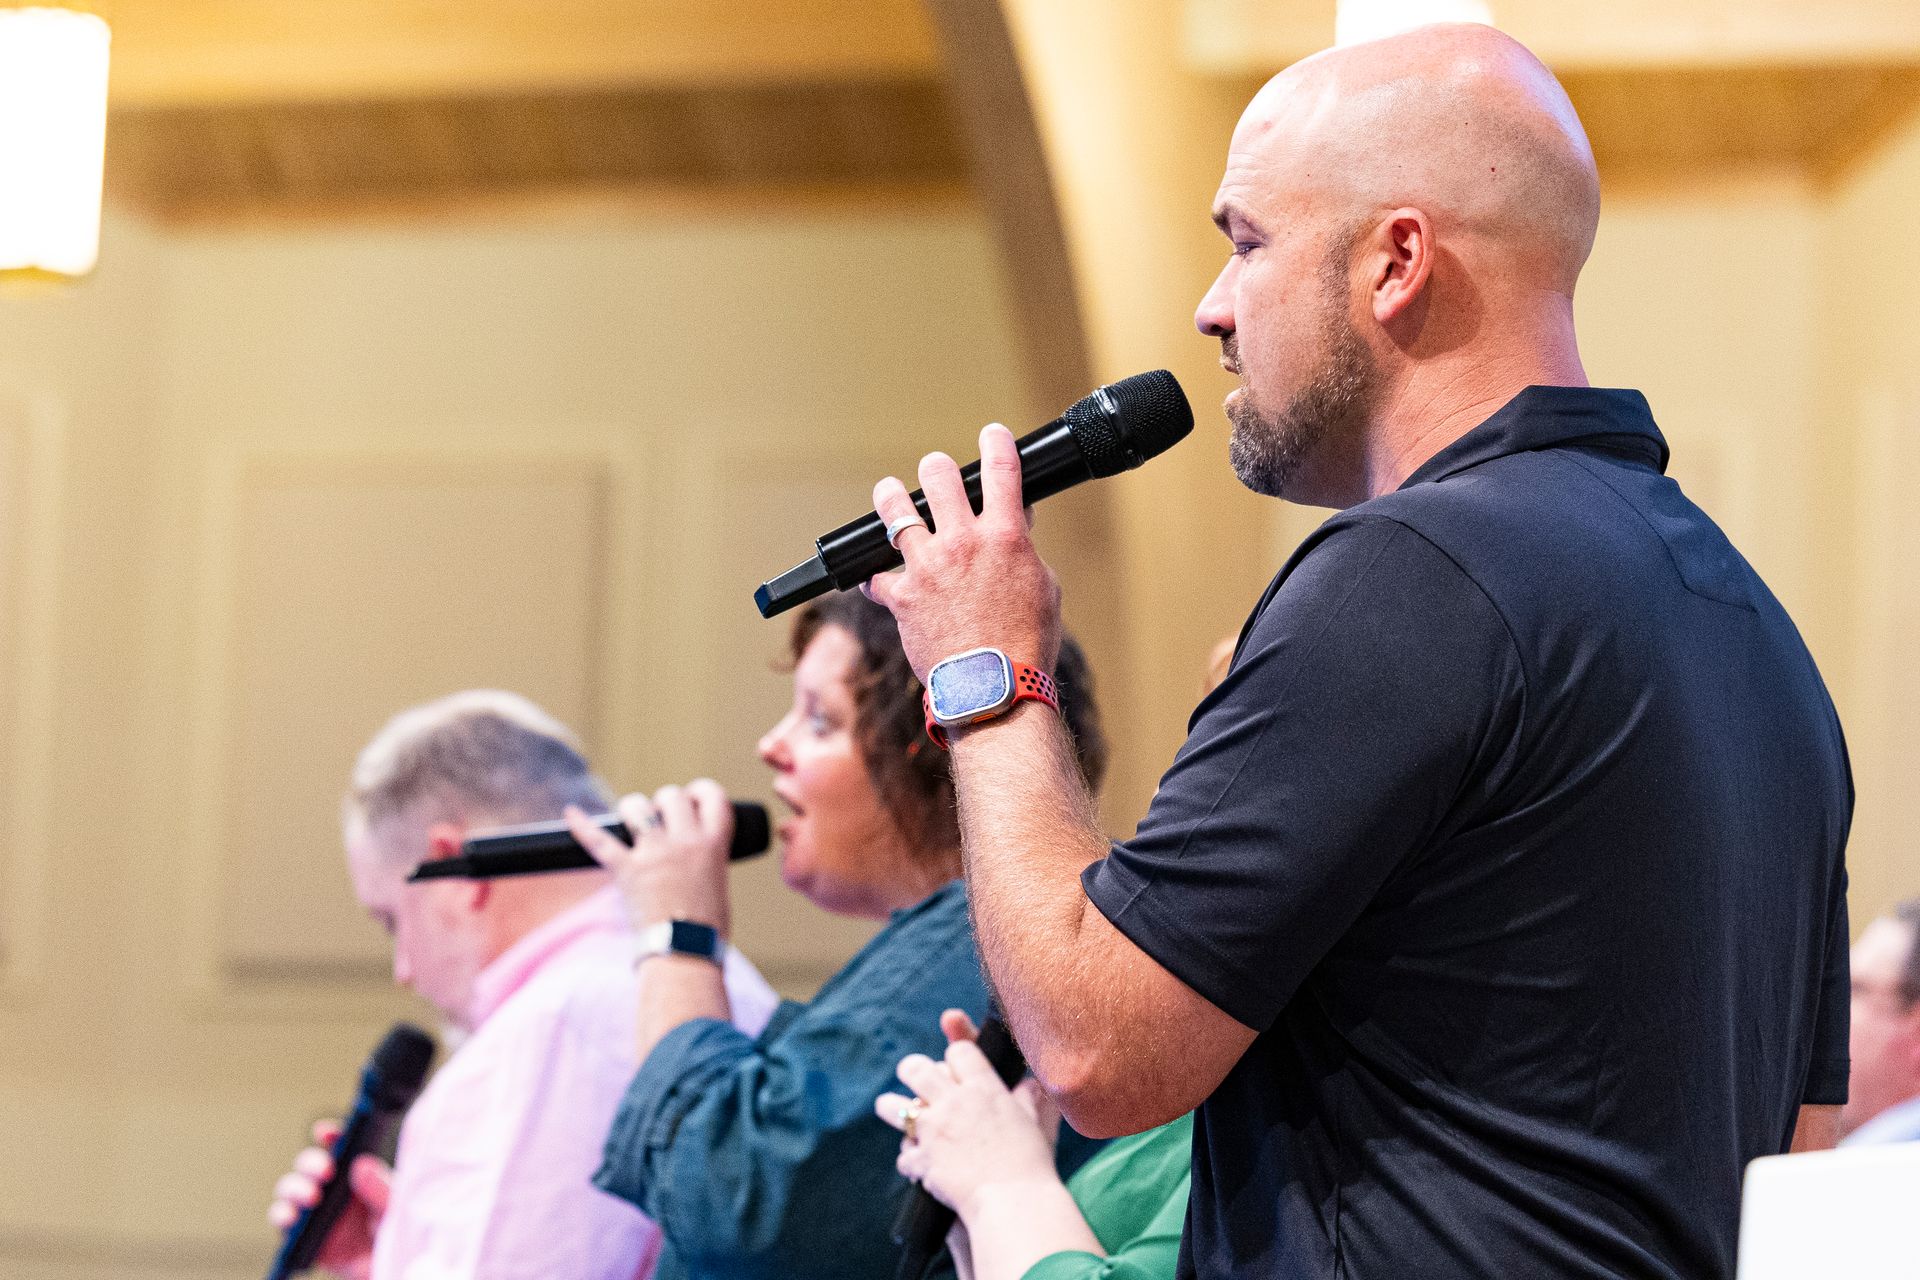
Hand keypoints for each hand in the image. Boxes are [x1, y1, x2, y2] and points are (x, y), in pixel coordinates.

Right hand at [266, 1119, 391, 1279]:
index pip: (340, 1148)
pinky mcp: (306, 1237)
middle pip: (310, 1166)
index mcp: (357, 1175)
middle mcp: (334, 1190)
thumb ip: (380, 1188)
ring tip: (310, 1197)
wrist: (390, 1268)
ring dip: (293, 1188)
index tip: (326, 1133)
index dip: (329, 1136)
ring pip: (291, 1190)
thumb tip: (361, 1164)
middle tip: (325, 1172)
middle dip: (310, 1163)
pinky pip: (285, 1224)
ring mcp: (317, 1212)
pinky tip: (291, 1218)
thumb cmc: (397, 1235)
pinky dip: (282, 1217)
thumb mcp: (395, 1208)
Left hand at [567, 780, 734, 935]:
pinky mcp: (626, 870)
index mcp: (714, 845)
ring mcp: (653, 854)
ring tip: (631, 817)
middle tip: (661, 815)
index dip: (702, 791)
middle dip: (665, 801)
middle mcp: (685, 842)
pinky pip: (598, 841)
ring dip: (633, 808)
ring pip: (638, 808)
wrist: (684, 955)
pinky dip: (582, 826)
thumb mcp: (718, 884)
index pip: (713, 797)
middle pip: (672, 796)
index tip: (694, 796)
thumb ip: (706, 860)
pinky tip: (571, 813)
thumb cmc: (706, 931)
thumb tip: (692, 854)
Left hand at [863, 425, 1061, 682]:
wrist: (993, 689)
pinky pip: (876, 577)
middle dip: (937, 469)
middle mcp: (963, 542)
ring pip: (895, 511)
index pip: (1002, 469)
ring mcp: (928, 567)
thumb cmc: (1026, 644)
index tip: (992, 434)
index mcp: (1005, 537)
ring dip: (891, 498)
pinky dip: (877, 578)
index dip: (996, 442)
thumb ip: (1025, 552)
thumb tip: (1016, 529)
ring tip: (890, 493)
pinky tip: (877, 579)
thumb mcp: (1044, 589)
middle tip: (936, 473)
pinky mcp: (902, 597)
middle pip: (939, 477)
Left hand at [875, 1010, 1063, 1221]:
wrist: (1014, 1202)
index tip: (956, 1067)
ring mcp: (933, 1130)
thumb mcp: (1034, 1122)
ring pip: (894, 1106)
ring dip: (892, 1107)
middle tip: (912, 1075)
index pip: (959, 1051)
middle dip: (912, 1069)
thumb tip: (1029, 1084)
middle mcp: (953, 1102)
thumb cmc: (1030, 1162)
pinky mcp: (922, 1159)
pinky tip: (918, 1165)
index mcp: (983, 1087)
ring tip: (892, 1108)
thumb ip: (1026, 1099)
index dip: (956, 1057)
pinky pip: (904, 1154)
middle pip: (916, 1068)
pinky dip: (911, 1160)